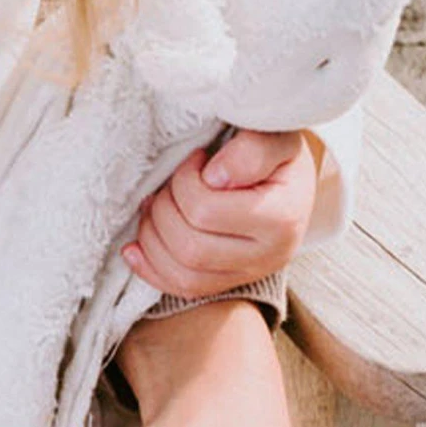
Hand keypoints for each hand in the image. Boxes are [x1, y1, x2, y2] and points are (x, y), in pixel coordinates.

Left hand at [122, 130, 316, 298]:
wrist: (290, 183)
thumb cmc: (275, 156)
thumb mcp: (275, 138)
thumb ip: (251, 150)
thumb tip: (215, 177)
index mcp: (282, 218)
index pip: (205, 211)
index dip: (185, 181)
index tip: (194, 158)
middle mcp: (268, 256)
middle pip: (189, 247)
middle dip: (163, 211)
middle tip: (169, 185)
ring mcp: (247, 275)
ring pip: (181, 273)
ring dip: (152, 238)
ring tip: (155, 206)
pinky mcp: (227, 284)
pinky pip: (181, 289)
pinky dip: (150, 268)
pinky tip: (136, 248)